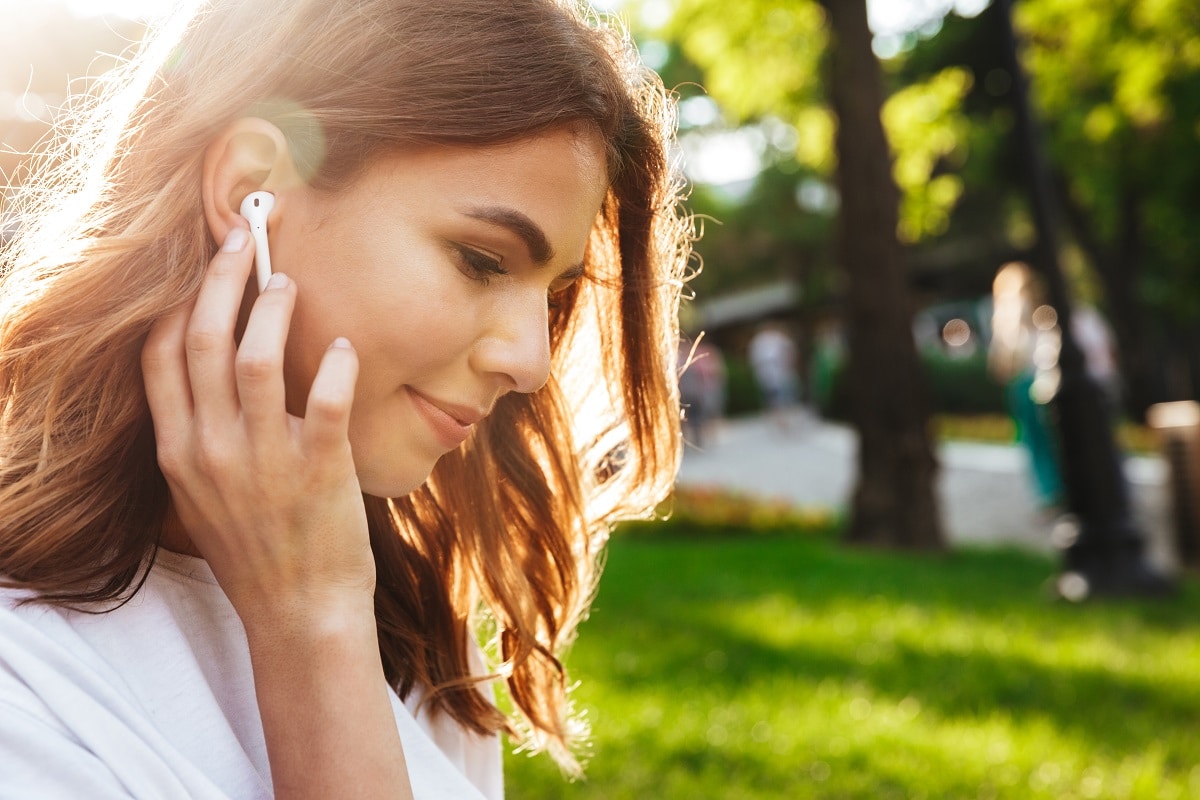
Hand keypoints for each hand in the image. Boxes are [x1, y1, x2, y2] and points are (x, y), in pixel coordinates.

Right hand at [142, 226, 373, 630]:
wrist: (299, 614)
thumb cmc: (256, 550)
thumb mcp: (204, 495)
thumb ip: (200, 437)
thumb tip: (213, 373)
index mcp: (179, 451)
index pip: (159, 358)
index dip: (177, 302)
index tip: (198, 268)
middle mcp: (212, 449)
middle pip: (201, 339)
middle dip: (221, 278)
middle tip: (244, 240)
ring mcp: (264, 459)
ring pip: (256, 358)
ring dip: (272, 309)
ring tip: (287, 283)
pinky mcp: (319, 469)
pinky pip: (327, 400)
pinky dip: (338, 366)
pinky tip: (347, 347)